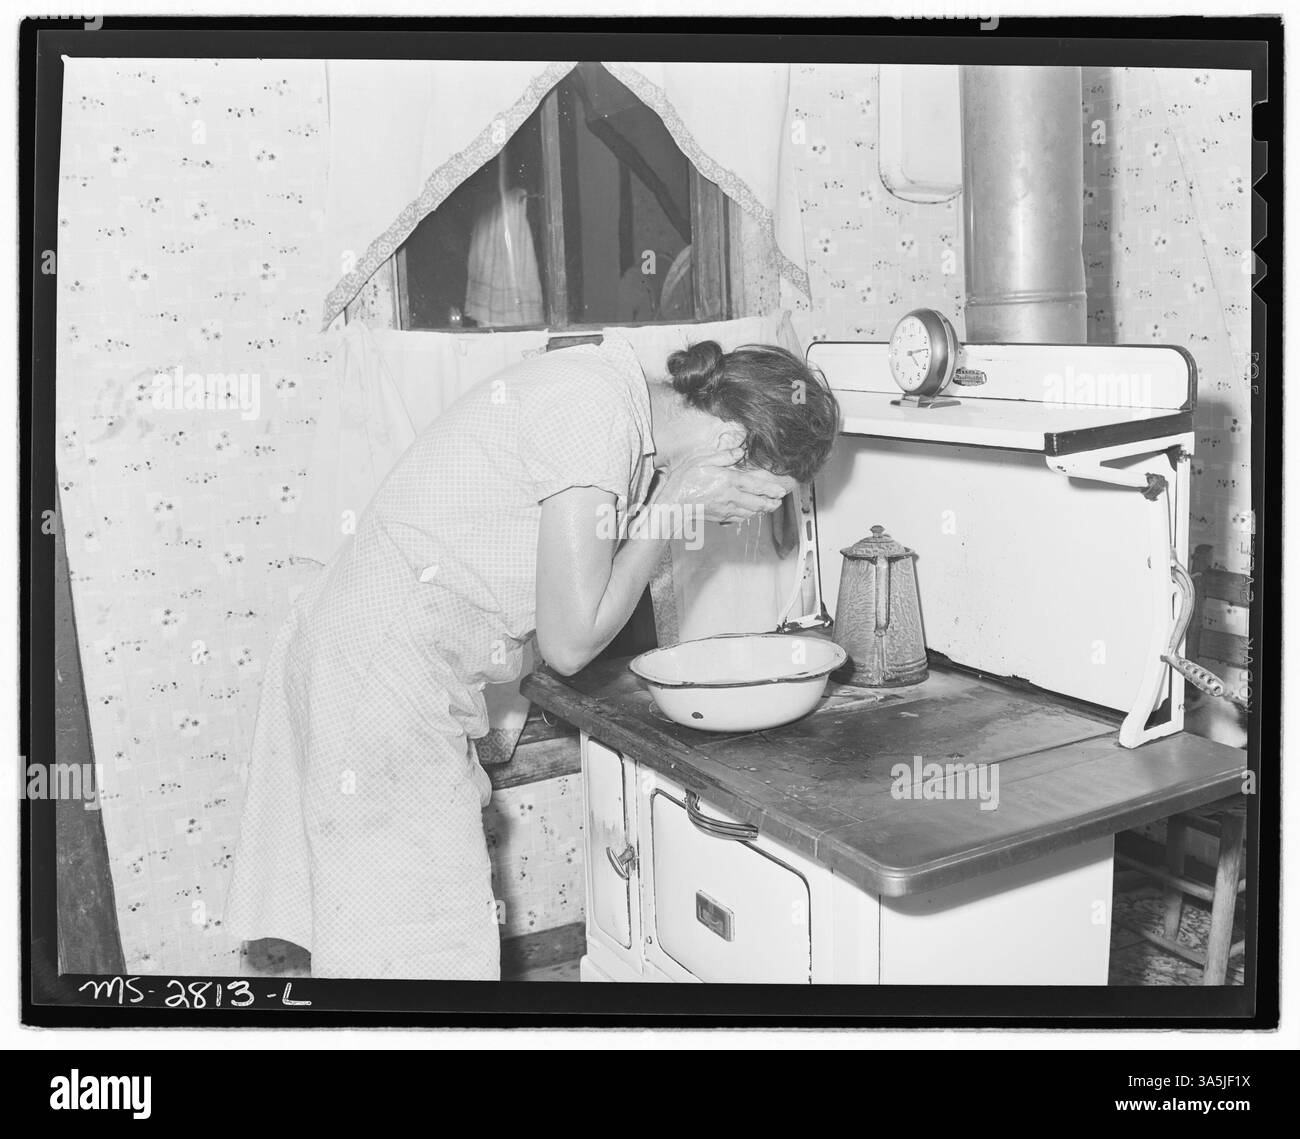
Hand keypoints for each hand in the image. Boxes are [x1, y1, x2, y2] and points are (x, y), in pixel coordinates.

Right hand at [659, 447, 794, 524]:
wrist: (673, 503)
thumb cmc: (685, 480)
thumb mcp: (702, 460)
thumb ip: (723, 456)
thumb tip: (739, 451)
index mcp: (728, 481)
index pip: (756, 486)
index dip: (771, 490)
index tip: (781, 491)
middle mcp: (731, 497)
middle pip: (758, 503)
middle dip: (771, 503)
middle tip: (779, 501)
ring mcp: (726, 509)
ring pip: (751, 512)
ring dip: (762, 510)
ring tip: (769, 506)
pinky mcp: (721, 517)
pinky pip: (740, 518)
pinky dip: (749, 515)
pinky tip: (750, 512)